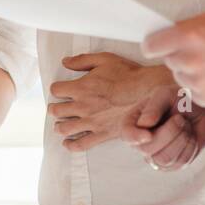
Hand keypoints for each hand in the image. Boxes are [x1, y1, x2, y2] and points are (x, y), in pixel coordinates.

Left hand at [47, 53, 172, 151]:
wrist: (149, 92)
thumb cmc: (129, 74)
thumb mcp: (104, 59)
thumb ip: (82, 60)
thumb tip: (65, 62)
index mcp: (81, 87)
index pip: (56, 90)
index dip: (57, 89)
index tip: (60, 89)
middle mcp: (83, 106)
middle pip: (56, 110)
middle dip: (55, 108)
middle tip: (57, 108)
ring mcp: (92, 122)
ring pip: (64, 128)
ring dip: (59, 126)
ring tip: (59, 125)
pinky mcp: (102, 134)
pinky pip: (81, 144)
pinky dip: (71, 145)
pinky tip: (67, 143)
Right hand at [121, 84, 204, 170]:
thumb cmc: (182, 100)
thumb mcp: (166, 95)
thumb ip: (153, 107)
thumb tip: (144, 124)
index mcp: (134, 122)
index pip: (126, 134)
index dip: (135, 137)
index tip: (148, 135)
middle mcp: (142, 141)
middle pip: (147, 149)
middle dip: (168, 133)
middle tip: (180, 119)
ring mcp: (156, 155)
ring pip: (163, 159)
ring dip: (180, 140)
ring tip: (185, 126)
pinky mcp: (172, 164)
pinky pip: (178, 163)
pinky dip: (189, 148)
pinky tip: (190, 137)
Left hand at [141, 14, 204, 108]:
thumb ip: (184, 28)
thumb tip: (163, 36)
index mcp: (188, 36)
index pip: (150, 46)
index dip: (154, 45)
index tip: (159, 45)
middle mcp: (189, 60)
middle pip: (167, 60)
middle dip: (179, 55)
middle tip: (201, 51)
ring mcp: (196, 82)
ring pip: (179, 76)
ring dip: (190, 71)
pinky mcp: (204, 98)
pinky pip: (192, 91)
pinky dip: (201, 86)